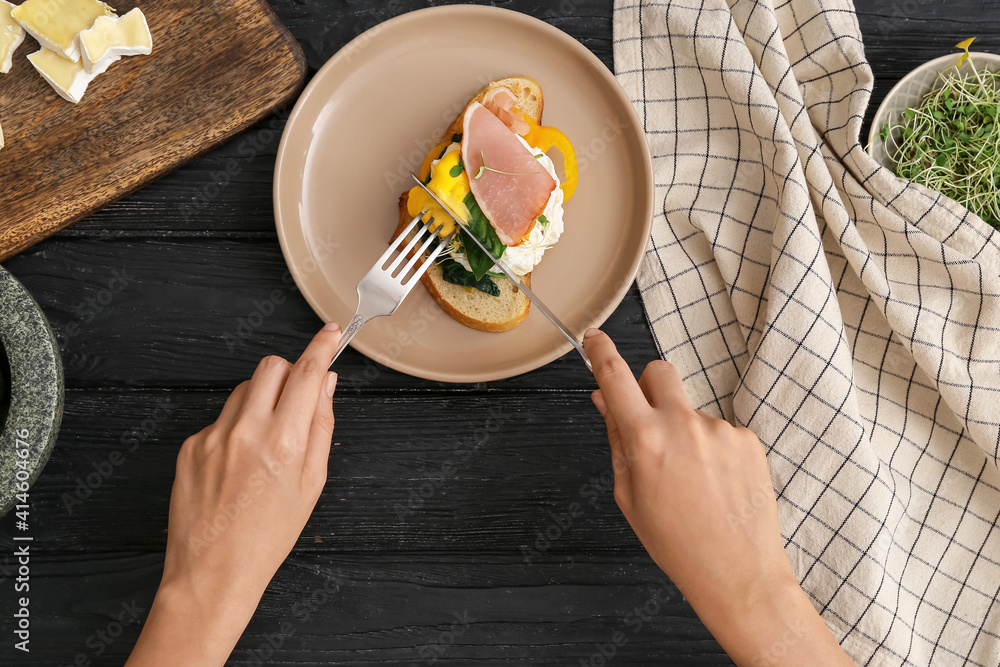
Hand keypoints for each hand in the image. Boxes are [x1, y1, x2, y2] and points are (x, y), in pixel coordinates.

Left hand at [126, 323, 341, 666]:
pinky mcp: (191, 445)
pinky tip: (238, 463)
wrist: (213, 571)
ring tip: (265, 440)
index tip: (329, 333)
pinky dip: (235, 427)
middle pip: (271, 366)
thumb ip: (321, 428)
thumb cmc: (267, 537)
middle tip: (296, 398)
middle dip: (289, 373)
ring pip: (243, 388)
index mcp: (285, 443)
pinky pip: (220, 417)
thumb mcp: (311, 485)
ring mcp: (214, 436)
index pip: (307, 373)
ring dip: (261, 398)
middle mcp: (247, 432)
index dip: (321, 346)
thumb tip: (325, 386)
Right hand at [583, 329, 852, 666]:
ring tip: (693, 482)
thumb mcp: (629, 495)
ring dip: (685, 432)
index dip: (601, 352)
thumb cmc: (678, 543)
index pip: (615, 378)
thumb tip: (606, 402)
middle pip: (659, 372)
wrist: (738, 571)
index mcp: (645, 440)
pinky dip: (713, 450)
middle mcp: (683, 425)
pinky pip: (719, 431)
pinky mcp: (748, 439)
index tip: (594, 338)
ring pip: (690, 411)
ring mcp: (720, 429)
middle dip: (648, 387)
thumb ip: (617, 441)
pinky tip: (715, 484)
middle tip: (649, 423)